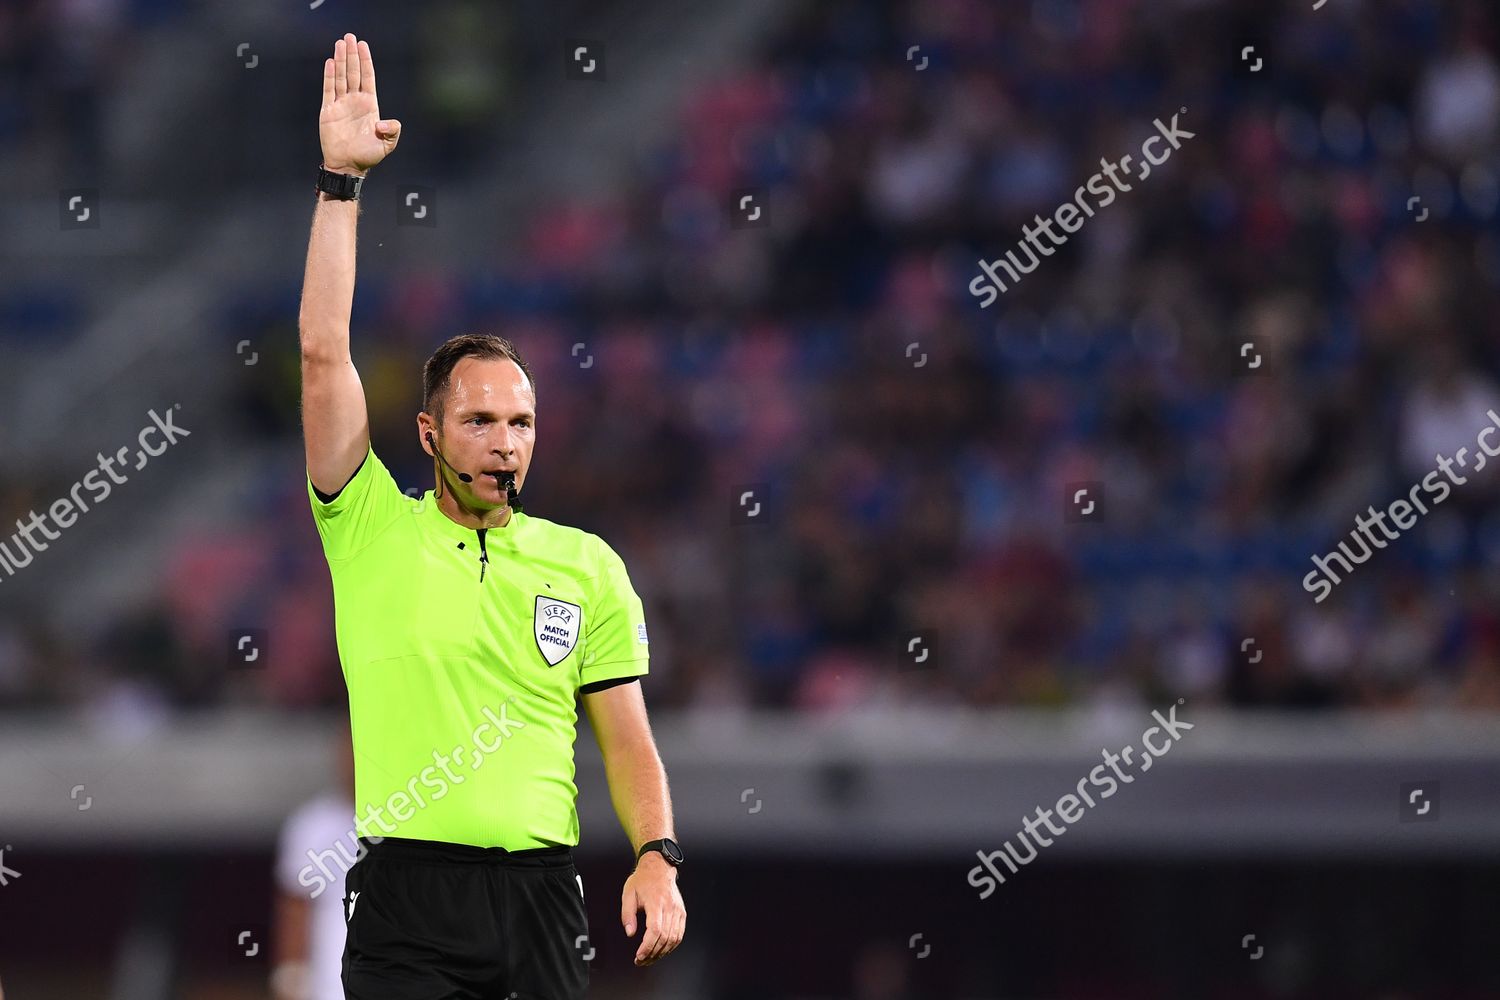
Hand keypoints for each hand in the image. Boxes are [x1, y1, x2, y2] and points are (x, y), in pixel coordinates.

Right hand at [319, 33, 399, 174]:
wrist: (348, 166)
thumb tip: (385, 122)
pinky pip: (328, 89)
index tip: (363, 45)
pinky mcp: (328, 110)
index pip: (368, 78)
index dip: (366, 61)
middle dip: (352, 55)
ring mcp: (341, 104)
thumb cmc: (368, 157)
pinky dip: (329, 76)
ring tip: (340, 43)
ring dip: (341, 60)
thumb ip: (392, 132)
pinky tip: (330, 62)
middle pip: (354, 72)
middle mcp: (355, 101)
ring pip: (341, 77)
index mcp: (370, 105)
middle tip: (350, 36)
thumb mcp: (387, 145)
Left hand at [620, 852, 684, 965]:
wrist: (658, 868)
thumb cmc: (642, 880)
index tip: (639, 956)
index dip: (647, 946)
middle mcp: (670, 907)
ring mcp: (678, 910)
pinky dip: (671, 945)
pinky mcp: (682, 913)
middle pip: (664, 937)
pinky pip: (679, 934)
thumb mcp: (628, 894)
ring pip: (673, 938)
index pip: (655, 930)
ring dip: (661, 952)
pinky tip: (661, 950)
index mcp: (656, 902)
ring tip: (650, 958)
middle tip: (640, 961)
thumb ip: (627, 915)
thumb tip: (630, 934)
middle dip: (652, 953)